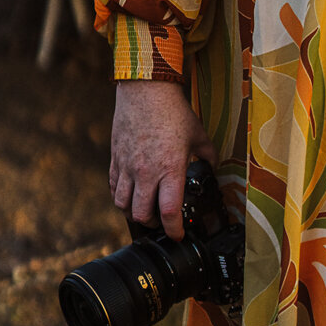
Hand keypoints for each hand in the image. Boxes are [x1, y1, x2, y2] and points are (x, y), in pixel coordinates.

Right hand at [109, 80, 216, 239]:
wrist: (146, 90)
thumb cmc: (174, 111)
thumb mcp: (198, 134)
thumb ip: (207, 154)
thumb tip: (213, 166)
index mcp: (170, 169)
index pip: (170, 212)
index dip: (174, 231)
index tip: (178, 235)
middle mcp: (146, 172)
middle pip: (143, 215)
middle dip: (154, 225)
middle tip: (162, 222)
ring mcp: (128, 167)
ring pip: (123, 205)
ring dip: (134, 213)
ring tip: (144, 210)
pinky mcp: (116, 159)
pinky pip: (113, 188)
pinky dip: (120, 197)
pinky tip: (129, 194)